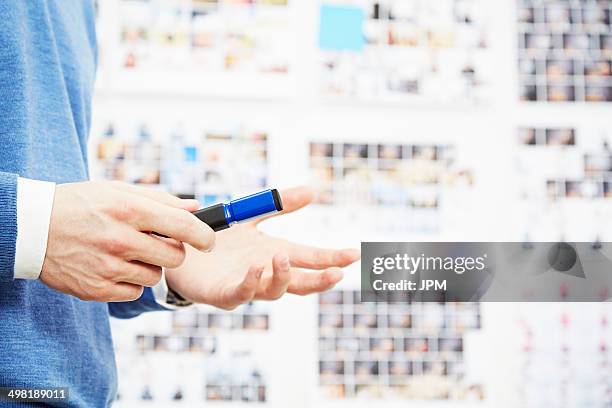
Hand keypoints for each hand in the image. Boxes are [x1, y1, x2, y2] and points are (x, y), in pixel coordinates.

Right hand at [40, 181, 214, 301]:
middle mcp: (121, 240)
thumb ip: (160, 199)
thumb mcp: (117, 191)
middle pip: (176, 257)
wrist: (32, 229)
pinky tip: (113, 266)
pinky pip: (135, 292)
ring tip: (126, 251)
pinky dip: (131, 281)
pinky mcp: (97, 290)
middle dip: (174, 250)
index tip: (209, 240)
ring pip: (156, 276)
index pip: (184, 226)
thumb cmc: (81, 204)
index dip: (205, 235)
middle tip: (158, 242)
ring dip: (149, 265)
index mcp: (129, 210)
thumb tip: (196, 208)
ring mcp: (108, 267)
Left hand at [165, 187, 359, 309]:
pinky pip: (239, 293)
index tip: (354, 254)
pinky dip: (249, 284)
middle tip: (337, 273)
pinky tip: (255, 269)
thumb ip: (280, 205)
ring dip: (282, 277)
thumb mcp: (250, 215)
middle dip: (320, 279)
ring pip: (272, 291)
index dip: (332, 258)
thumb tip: (313, 191)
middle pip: (300, 282)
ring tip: (284, 257)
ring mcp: (245, 285)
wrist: (179, 247)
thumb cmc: (217, 235)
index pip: (311, 258)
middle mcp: (265, 273)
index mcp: (275, 254)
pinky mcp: (221, 293)